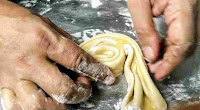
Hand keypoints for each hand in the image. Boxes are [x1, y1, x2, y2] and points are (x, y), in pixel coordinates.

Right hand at [0, 1, 114, 108]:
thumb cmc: (12, 18)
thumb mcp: (42, 22)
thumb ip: (62, 40)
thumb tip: (77, 55)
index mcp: (43, 41)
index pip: (77, 60)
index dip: (96, 70)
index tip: (106, 77)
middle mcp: (30, 62)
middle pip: (62, 89)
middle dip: (80, 92)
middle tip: (83, 86)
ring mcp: (15, 77)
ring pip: (39, 106)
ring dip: (58, 106)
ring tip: (64, 97)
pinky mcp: (3, 85)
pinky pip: (17, 106)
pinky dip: (33, 107)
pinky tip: (41, 100)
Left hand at [127, 0, 197, 79]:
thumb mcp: (138, 2)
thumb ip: (144, 28)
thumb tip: (151, 56)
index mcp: (185, 5)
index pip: (183, 43)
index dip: (170, 62)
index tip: (157, 74)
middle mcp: (195, 8)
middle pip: (188, 43)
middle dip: (170, 60)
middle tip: (154, 69)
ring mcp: (193, 8)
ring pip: (187, 38)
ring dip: (170, 52)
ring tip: (154, 62)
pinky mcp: (187, 8)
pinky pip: (183, 29)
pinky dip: (171, 42)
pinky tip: (158, 47)